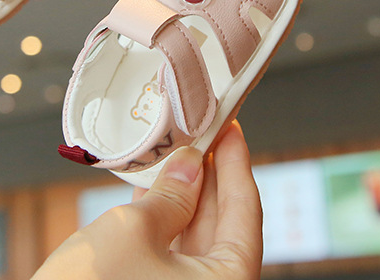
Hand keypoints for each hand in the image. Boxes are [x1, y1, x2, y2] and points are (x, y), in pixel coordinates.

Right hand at [33, 122, 261, 279]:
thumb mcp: (134, 230)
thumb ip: (170, 194)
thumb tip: (191, 163)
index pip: (245, 212)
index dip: (237, 164)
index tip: (230, 128)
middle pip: (221, 223)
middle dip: (209, 175)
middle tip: (199, 132)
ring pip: (193, 236)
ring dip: (183, 192)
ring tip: (174, 151)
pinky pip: (169, 251)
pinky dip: (162, 217)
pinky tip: (151, 185)